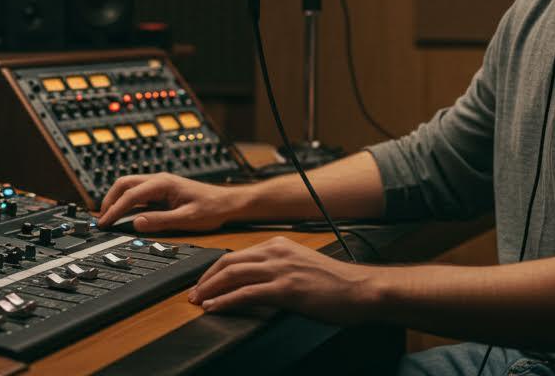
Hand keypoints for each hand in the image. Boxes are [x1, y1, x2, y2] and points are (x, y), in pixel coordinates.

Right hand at [96, 173, 243, 232]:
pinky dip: (125, 202)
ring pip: (128, 187)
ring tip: (107, 218)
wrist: (227, 203)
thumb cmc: (211, 209)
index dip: (114, 210)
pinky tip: (123, 214)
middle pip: (123, 184)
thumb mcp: (187, 219)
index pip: (130, 195)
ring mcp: (159, 184)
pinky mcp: (161, 191)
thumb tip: (136, 223)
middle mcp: (158, 180)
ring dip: (115, 200)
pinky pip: (137, 193)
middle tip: (101, 221)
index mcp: (162, 184)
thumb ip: (161, 221)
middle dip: (109, 201)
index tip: (104, 224)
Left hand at [188, 236, 375, 324]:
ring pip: (233, 275)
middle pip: (228, 262)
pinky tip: (215, 308)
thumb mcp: (301, 265)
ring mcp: (281, 270)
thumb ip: (278, 267)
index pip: (236, 254)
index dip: (214, 269)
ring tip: (198, 302)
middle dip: (205, 279)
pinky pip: (247, 294)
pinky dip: (226, 301)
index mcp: (279, 245)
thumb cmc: (336, 282)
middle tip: (192, 294)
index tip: (202, 282)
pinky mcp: (286, 289)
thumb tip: (255, 280)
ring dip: (210, 290)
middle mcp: (277, 253)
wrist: (361, 289)